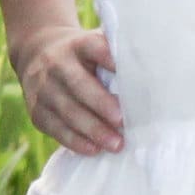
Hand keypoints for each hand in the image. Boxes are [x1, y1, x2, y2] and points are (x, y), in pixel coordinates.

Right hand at [13, 21, 123, 154]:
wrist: (36, 54)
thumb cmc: (83, 57)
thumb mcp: (95, 45)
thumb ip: (119, 54)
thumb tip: (159, 72)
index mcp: (78, 45)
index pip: (93, 47)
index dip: (109, 58)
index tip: (127, 71)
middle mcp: (57, 64)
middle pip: (78, 84)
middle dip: (101, 104)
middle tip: (123, 121)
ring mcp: (43, 88)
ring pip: (67, 110)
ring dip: (92, 129)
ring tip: (116, 144)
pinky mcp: (37, 110)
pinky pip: (55, 128)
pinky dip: (74, 140)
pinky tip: (93, 149)